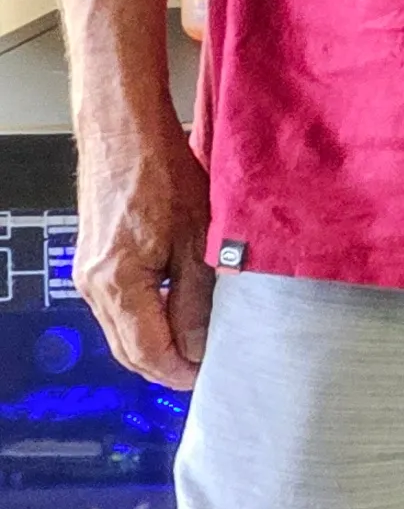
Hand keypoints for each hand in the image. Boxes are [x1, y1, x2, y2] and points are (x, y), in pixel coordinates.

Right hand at [76, 115, 214, 390]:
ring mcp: (89, 274)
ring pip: (122, 329)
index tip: (209, 376)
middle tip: (206, 367)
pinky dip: (145, 318)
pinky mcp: (94, 261)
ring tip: (197, 342)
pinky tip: (175, 312)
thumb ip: (197, 299)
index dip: (179, 370)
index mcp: (117, 284)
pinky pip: (118, 306)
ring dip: (156, 342)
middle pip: (128, 349)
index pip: (147, 352)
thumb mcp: (199, 239)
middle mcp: (94, 285)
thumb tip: (199, 347)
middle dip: (166, 364)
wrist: (125, 132)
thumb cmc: (164, 173)